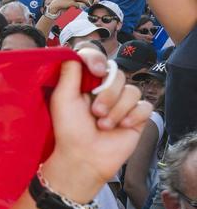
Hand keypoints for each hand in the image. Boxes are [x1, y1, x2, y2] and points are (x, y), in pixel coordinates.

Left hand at [42, 49, 150, 200]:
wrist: (84, 157)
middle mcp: (105, 90)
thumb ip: (69, 73)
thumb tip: (73, 51)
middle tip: (95, 112)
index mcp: (86, 82)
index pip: (97, 59)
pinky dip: (133, 116)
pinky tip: (122, 127)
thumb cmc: (69, 129)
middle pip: (118, 74)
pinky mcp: (137, 117)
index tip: (96, 71)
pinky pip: (145, 106)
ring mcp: (122, 103)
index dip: (98, 60)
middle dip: (108, 94)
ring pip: (132, 91)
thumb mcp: (62, 99)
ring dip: (118, 109)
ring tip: (104, 125)